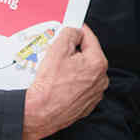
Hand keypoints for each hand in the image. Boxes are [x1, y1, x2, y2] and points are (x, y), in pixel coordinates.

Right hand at [22, 25, 108, 139]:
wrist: (39, 113)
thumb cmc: (48, 86)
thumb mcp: (57, 50)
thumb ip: (69, 34)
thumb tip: (74, 30)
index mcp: (97, 63)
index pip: (89, 37)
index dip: (77, 30)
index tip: (71, 26)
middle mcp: (101, 79)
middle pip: (88, 55)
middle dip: (74, 50)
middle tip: (58, 51)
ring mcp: (94, 93)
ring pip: (84, 71)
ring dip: (73, 66)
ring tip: (56, 69)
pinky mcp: (86, 104)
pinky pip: (81, 85)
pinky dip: (72, 81)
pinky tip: (59, 82)